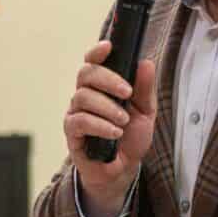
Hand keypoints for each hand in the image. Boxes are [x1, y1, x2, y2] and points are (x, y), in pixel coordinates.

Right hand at [62, 39, 157, 215]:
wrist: (123, 169)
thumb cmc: (131, 138)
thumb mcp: (146, 112)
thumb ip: (145, 88)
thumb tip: (145, 62)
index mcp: (102, 86)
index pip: (93, 61)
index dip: (97, 51)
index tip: (109, 47)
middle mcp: (86, 95)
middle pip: (85, 73)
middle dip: (107, 79)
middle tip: (126, 92)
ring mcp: (76, 113)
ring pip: (82, 97)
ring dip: (107, 107)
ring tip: (123, 121)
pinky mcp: (71, 132)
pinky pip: (79, 121)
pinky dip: (99, 125)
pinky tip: (114, 133)